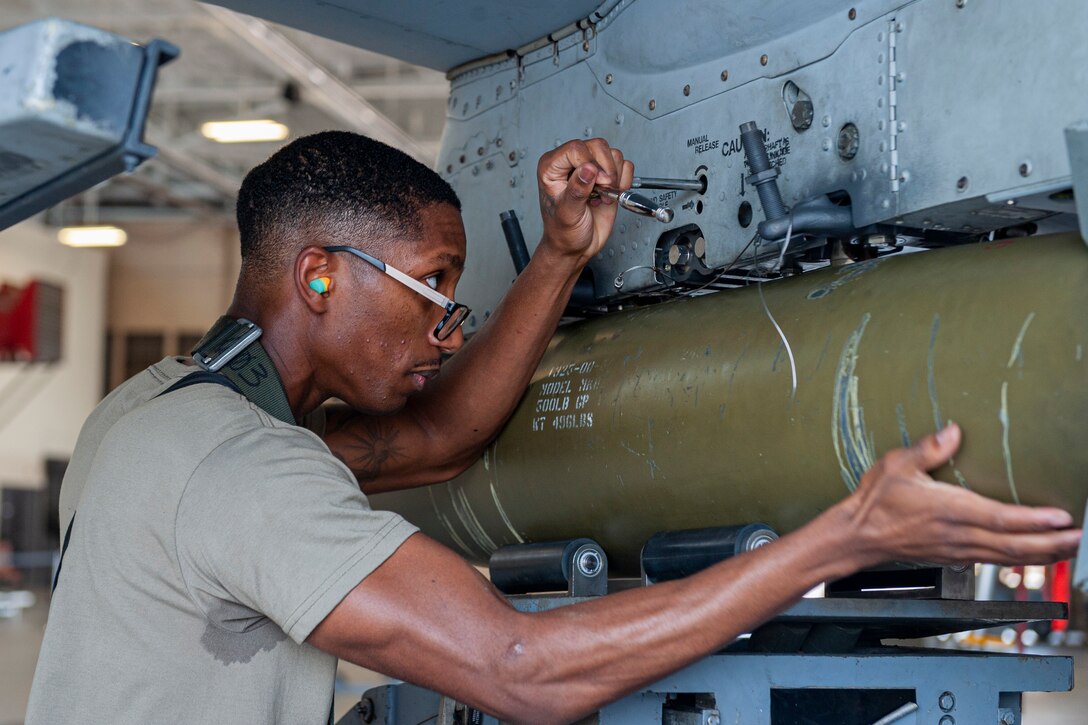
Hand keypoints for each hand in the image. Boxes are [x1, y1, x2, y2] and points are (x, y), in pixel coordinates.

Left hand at [536, 139, 634, 261]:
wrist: (576, 247)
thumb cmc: (563, 233)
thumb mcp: (567, 214)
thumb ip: (576, 190)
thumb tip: (588, 168)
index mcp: (552, 167)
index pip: (576, 148)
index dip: (591, 164)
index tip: (597, 185)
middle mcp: (571, 163)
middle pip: (598, 146)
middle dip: (606, 171)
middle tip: (602, 191)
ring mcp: (590, 168)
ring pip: (613, 154)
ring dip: (614, 178)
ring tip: (603, 196)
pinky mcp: (607, 175)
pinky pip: (624, 165)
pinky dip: (623, 181)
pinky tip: (610, 195)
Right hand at [841, 423, 1080, 566]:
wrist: (858, 536)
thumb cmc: (876, 502)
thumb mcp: (897, 464)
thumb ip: (929, 448)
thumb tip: (955, 431)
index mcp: (948, 510)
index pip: (1000, 519)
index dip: (1034, 521)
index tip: (1061, 518)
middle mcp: (958, 534)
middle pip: (1014, 546)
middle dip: (1051, 543)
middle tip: (1078, 538)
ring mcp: (957, 550)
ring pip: (1008, 557)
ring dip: (1042, 554)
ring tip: (1067, 547)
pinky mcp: (954, 557)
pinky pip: (994, 561)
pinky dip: (1019, 559)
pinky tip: (1032, 555)